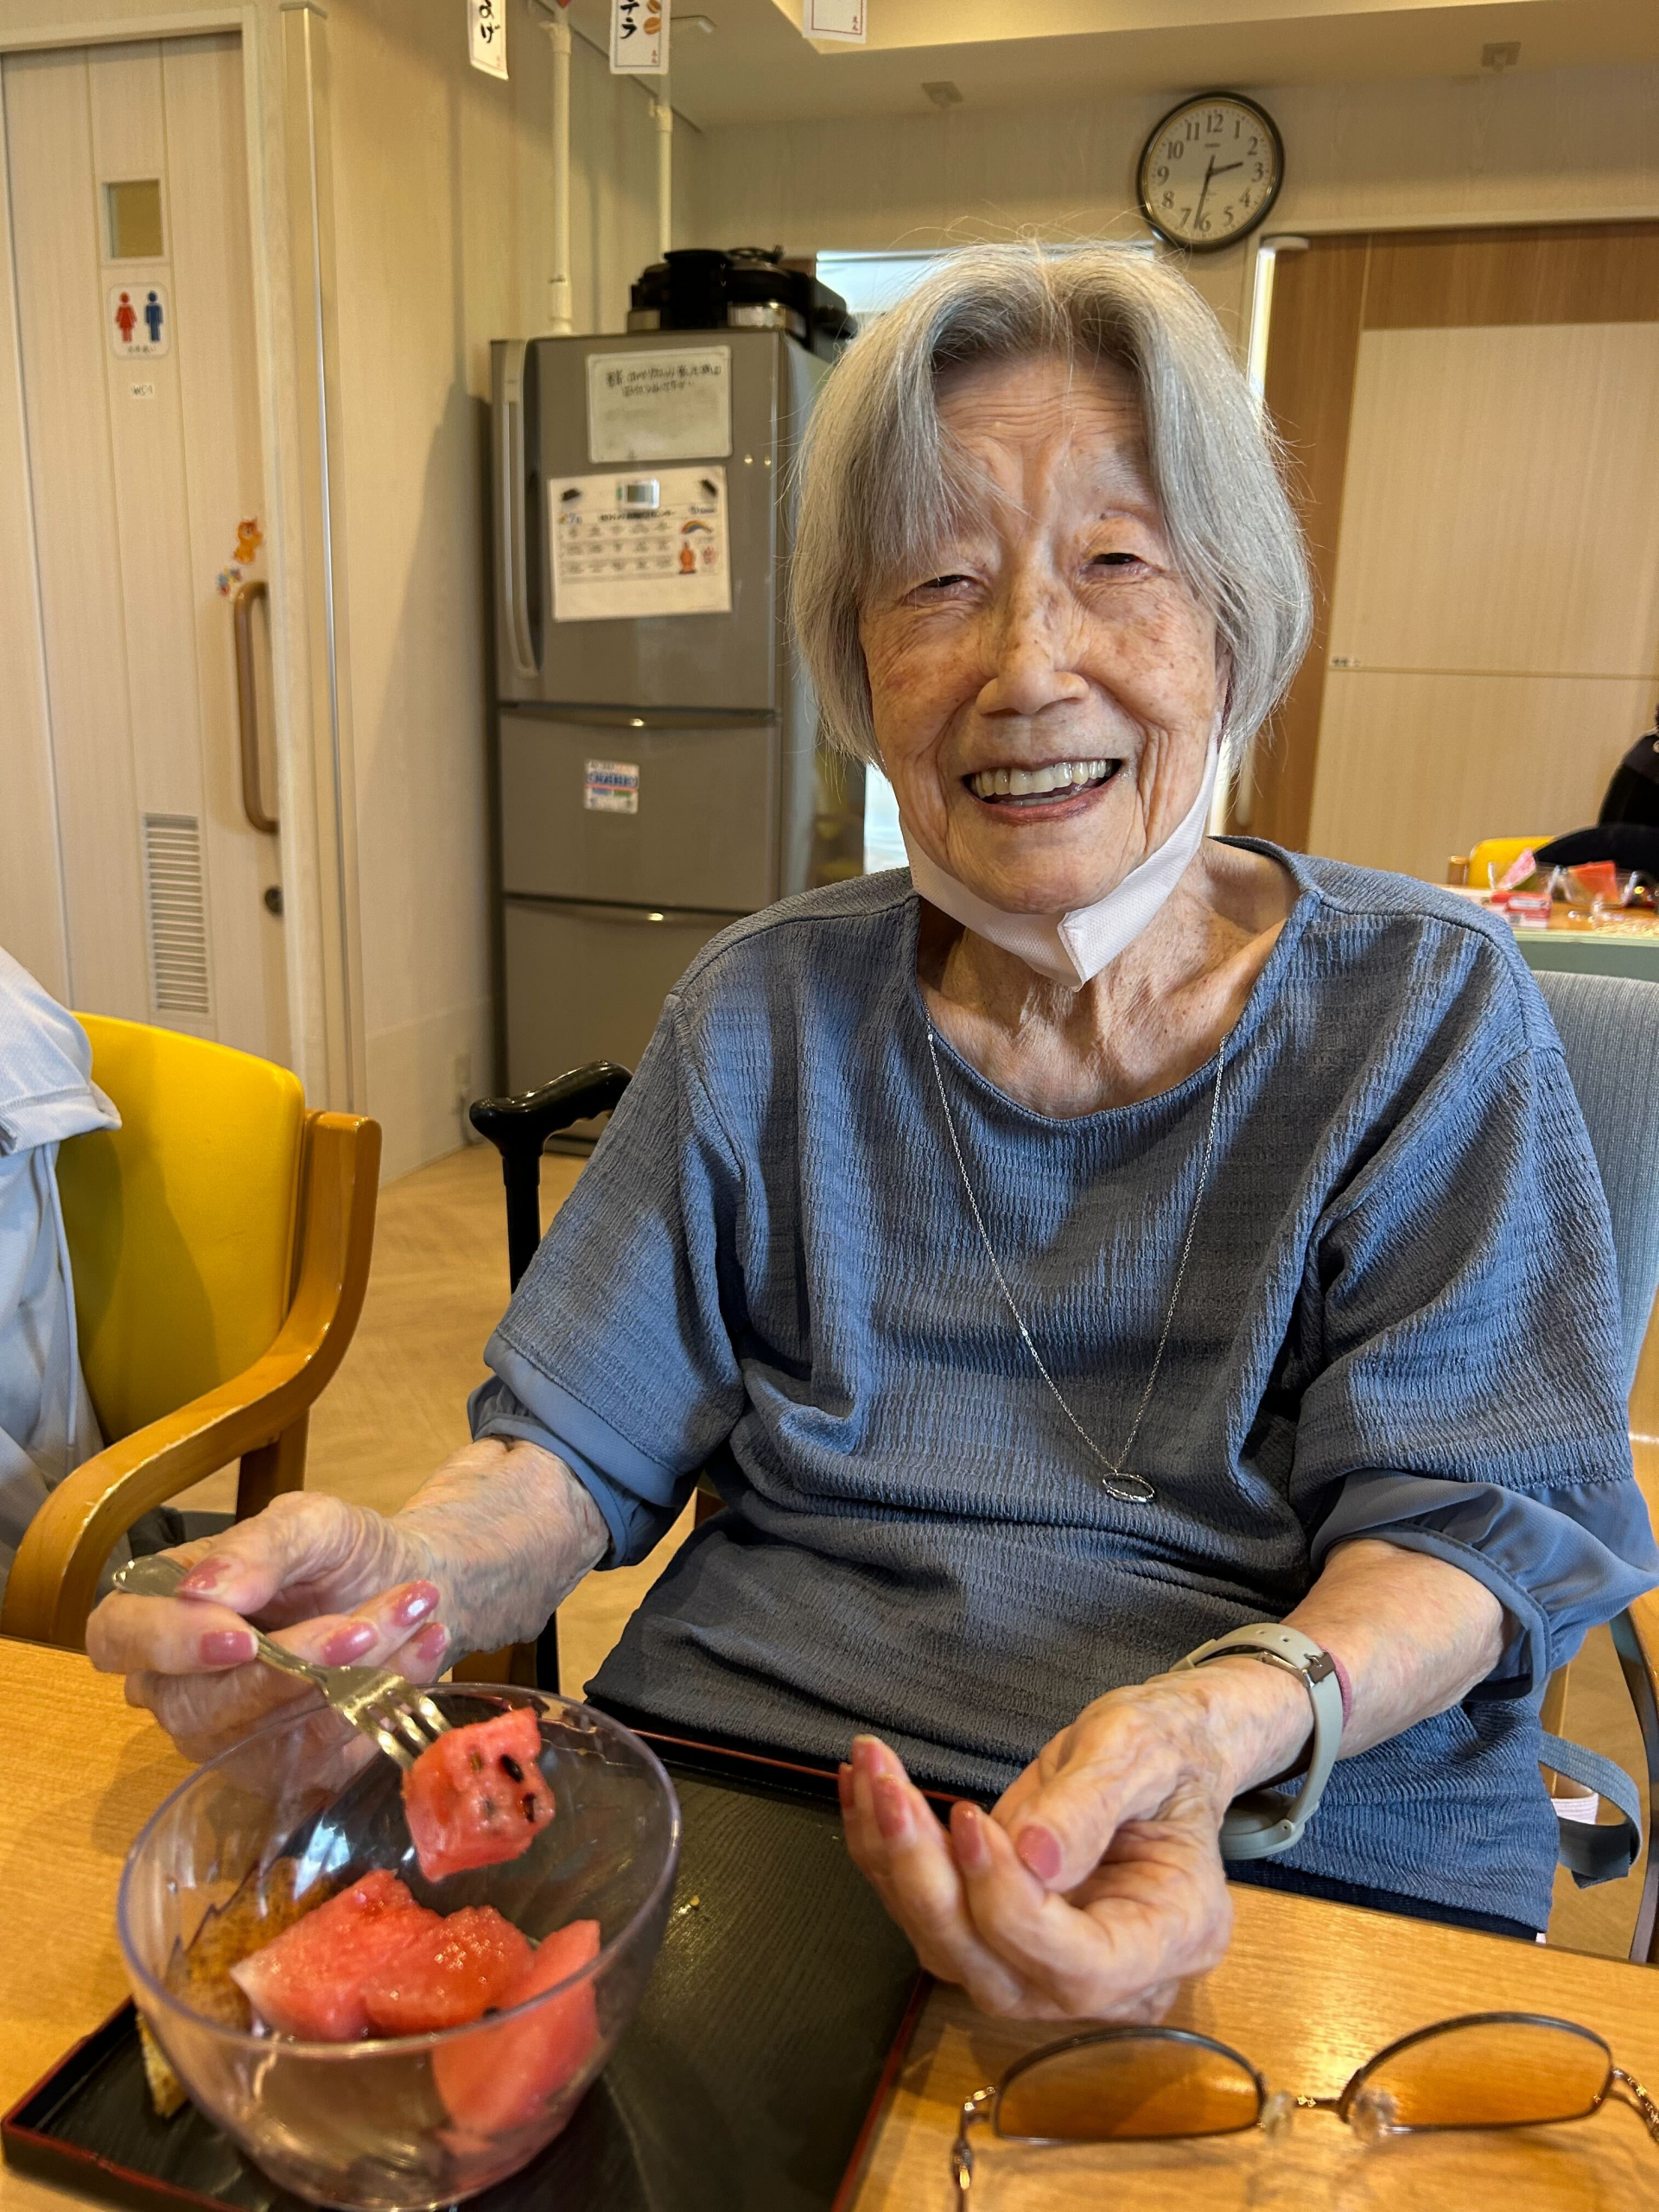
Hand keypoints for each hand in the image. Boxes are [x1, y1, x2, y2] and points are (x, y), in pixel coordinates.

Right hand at [86, 1492, 451, 1761]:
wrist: (412, 1586)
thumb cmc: (343, 1554)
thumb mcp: (312, 1523)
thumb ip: (260, 1546)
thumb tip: (202, 1590)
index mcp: (162, 1609)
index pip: (121, 1636)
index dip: (170, 1643)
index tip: (243, 1636)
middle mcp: (180, 1689)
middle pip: (200, 1705)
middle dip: (294, 1665)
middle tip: (366, 1626)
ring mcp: (230, 1740)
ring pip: (268, 1734)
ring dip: (352, 1680)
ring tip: (415, 1616)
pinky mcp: (286, 1772)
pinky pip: (321, 1758)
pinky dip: (379, 1703)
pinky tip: (422, 1650)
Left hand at [839, 1663, 1307, 2019]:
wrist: (1158, 1758)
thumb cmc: (1165, 1751)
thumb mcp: (1141, 1751)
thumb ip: (1091, 1805)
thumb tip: (1033, 1858)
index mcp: (1174, 1935)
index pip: (1083, 1964)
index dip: (1014, 1906)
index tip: (969, 1820)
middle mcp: (1111, 1978)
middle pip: (1000, 1971)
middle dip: (931, 1883)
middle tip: (890, 1792)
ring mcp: (1048, 1968)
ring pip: (951, 1948)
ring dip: (897, 1863)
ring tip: (871, 1775)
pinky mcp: (998, 1939)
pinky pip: (932, 1915)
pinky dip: (887, 1855)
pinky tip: (865, 1790)